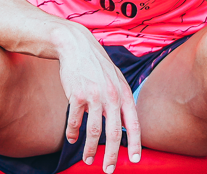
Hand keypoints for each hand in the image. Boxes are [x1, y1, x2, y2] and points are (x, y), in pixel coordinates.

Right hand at [56, 25, 140, 171]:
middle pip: (112, 133)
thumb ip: (121, 100)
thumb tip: (124, 125)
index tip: (134, 160)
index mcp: (123, 93)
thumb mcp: (115, 78)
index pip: (133, 124)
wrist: (76, 45)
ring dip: (89, 149)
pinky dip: (72, 133)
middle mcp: (111, 96)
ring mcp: (93, 95)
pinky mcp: (76, 95)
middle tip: (108, 169)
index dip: (135, 144)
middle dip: (111, 155)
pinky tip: (71, 139)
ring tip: (88, 159)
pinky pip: (74, 121)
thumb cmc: (96, 65)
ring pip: (93, 130)